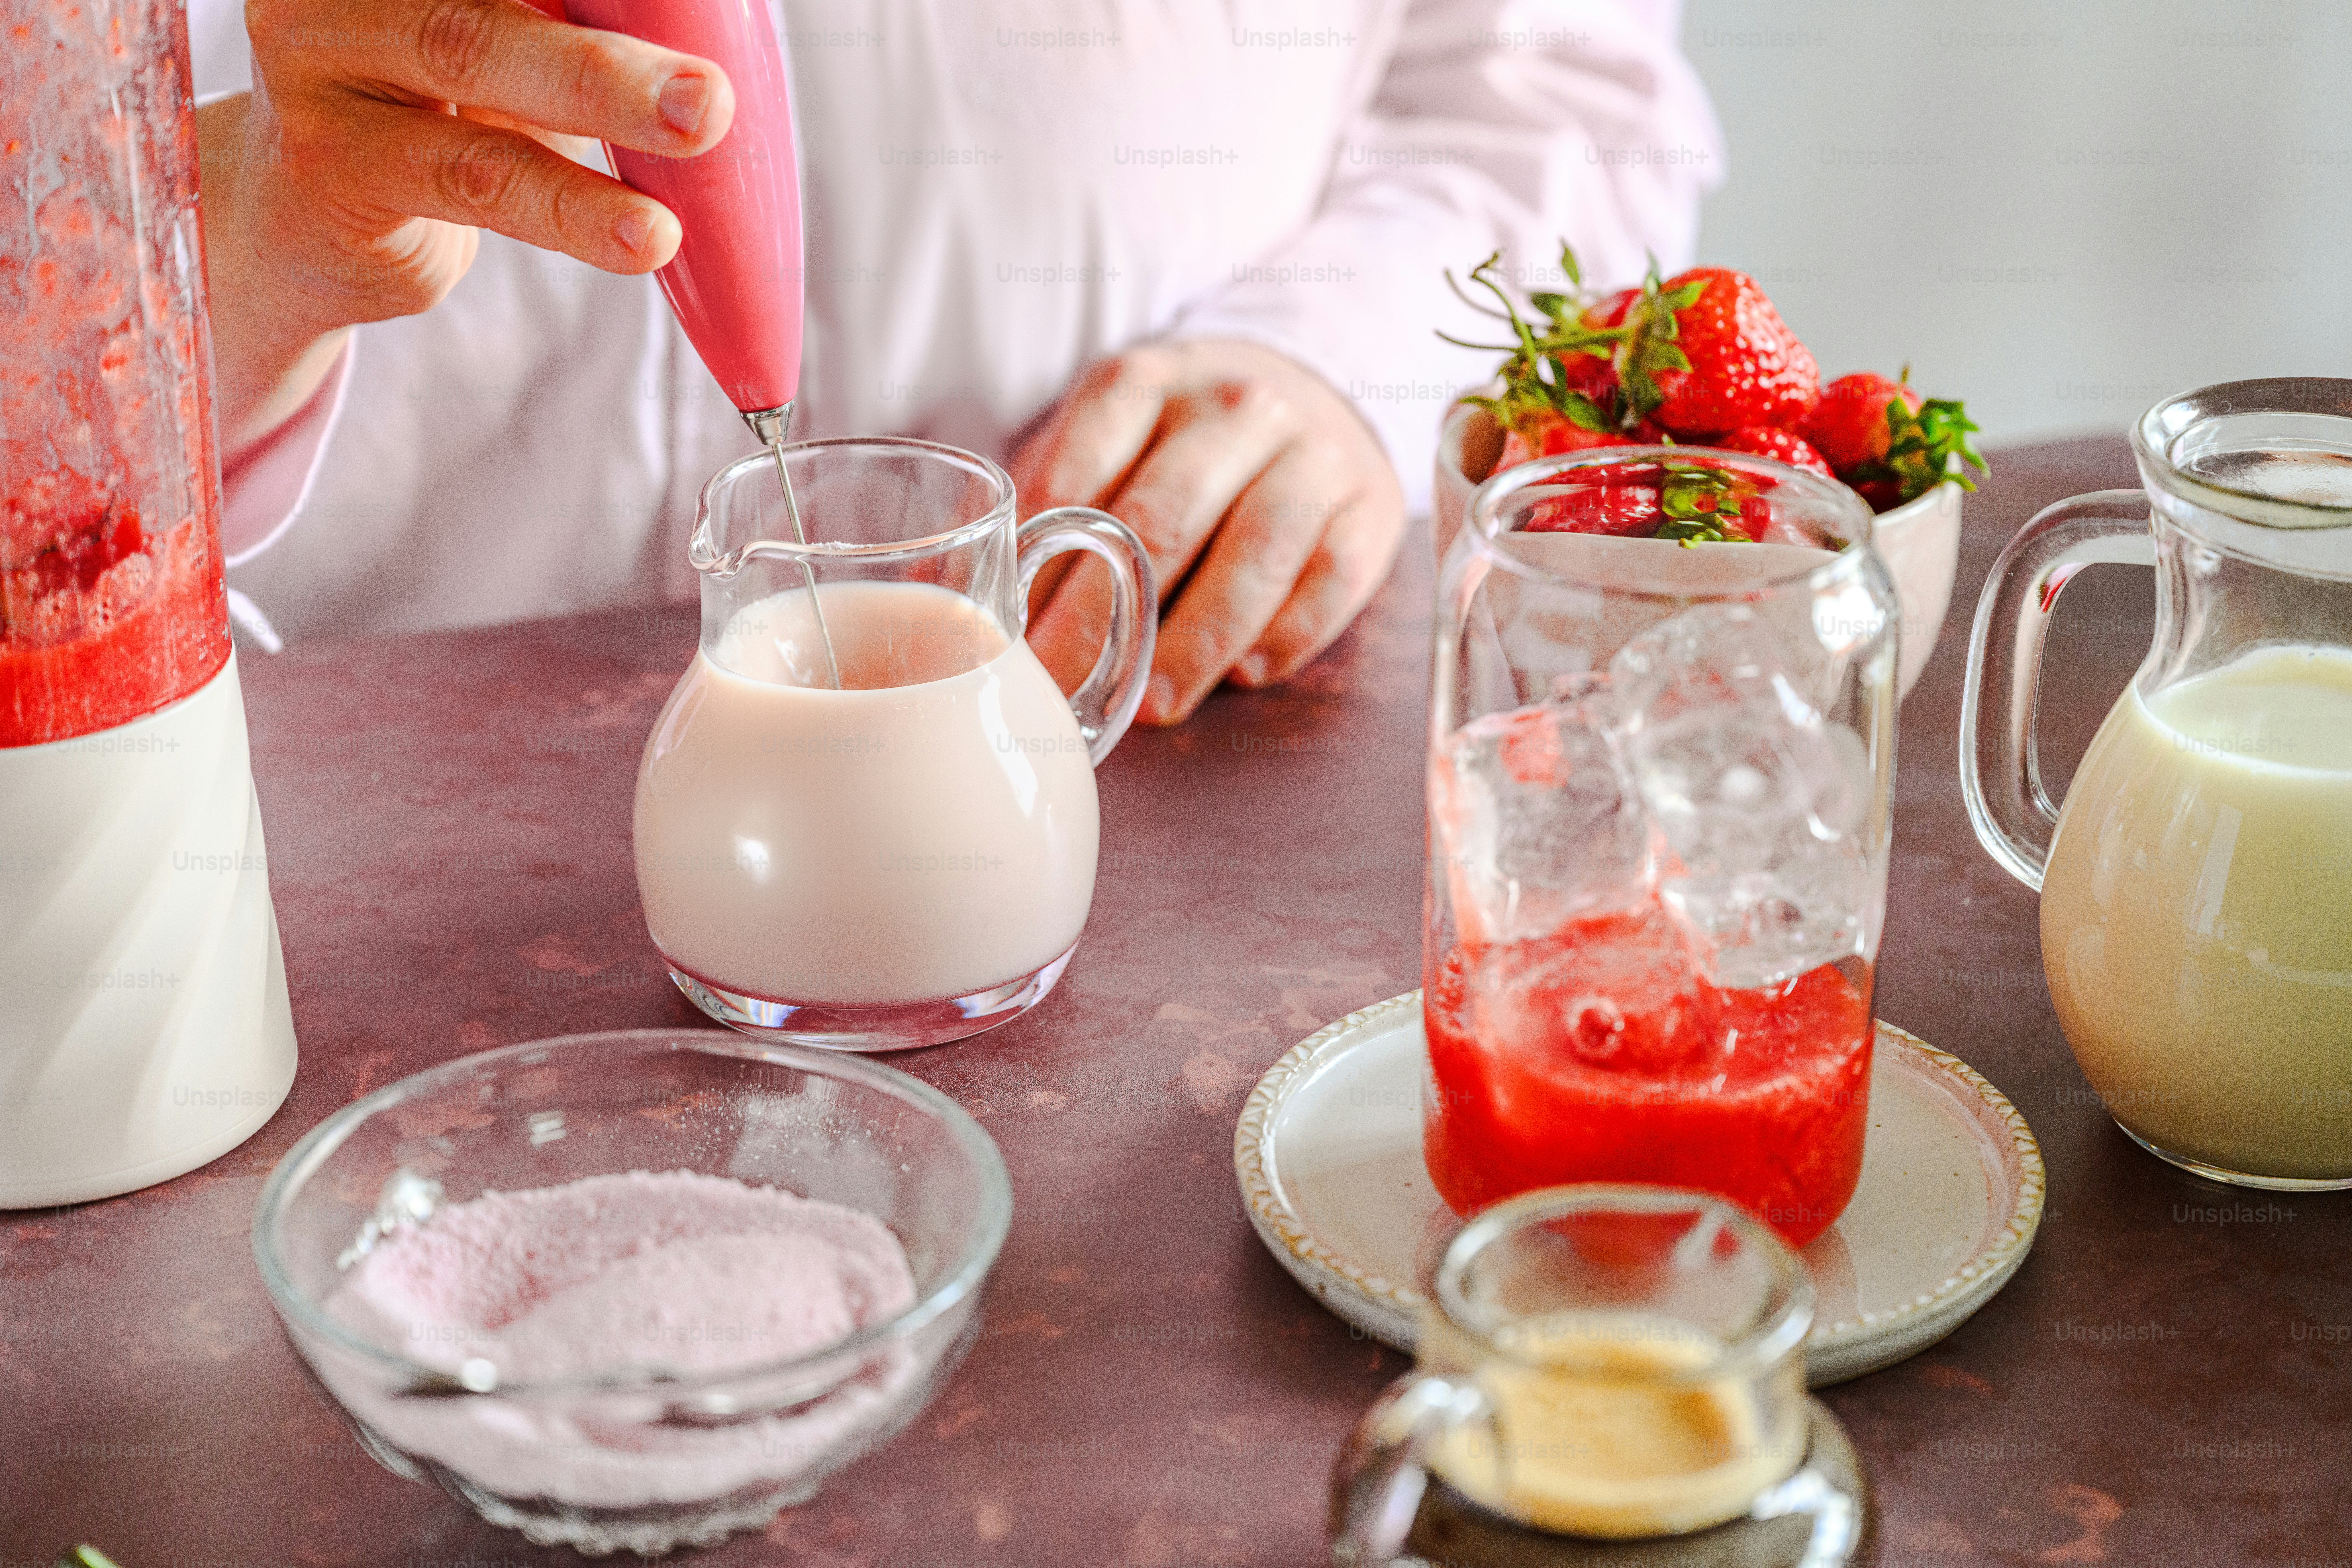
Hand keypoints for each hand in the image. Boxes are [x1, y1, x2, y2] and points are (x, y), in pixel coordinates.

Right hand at [201, 0, 737, 456]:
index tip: (695, 5)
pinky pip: (469, 178)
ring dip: (602, 99)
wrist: (304, 221)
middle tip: (711, 77)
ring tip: (701, 128)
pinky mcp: (330, 161)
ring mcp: (322, 59)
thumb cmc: (433, 115)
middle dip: (612, 30)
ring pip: (473, 59)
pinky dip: (569, 209)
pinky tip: (643, 235)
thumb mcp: (503, 47)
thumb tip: (705, 38)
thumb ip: (571, 21)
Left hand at [1013, 339, 1406, 725]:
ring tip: (1152, 707)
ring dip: (1196, 645)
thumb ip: (1053, 500)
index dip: (1038, 563)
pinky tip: (1245, 674)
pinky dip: (1285, 636)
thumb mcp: (1111, 436)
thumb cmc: (1183, 438)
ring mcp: (1311, 453)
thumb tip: (977, 599)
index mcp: (1147, 382)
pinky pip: (1327, 581)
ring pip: (1252, 558)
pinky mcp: (1368, 506)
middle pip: (1159, 524)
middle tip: (1063, 687)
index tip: (1012, 632)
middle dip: (1101, 620)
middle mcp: (1234, 407)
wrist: (1311, 390)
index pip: (1080, 472)